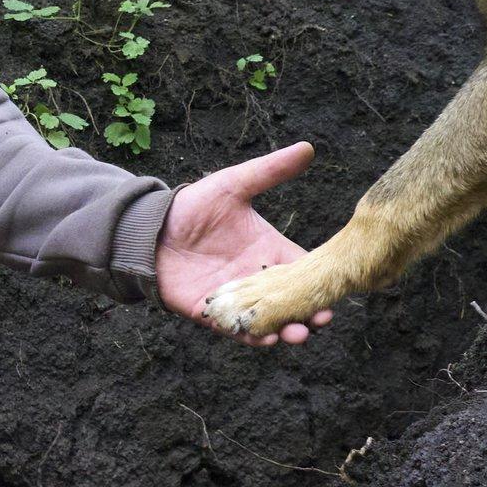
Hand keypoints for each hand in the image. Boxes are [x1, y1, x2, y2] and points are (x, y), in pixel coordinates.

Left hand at [156, 141, 332, 345]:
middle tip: (321, 320)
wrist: (150, 229)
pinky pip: (237, 329)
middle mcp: (257, 277)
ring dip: (285, 330)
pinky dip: (252, 336)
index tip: (336, 289)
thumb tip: (307, 148)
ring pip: (268, 320)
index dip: (320, 280)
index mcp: (269, 250)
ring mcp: (237, 299)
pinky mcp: (213, 313)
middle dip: (308, 313)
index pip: (303, 269)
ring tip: (296, 335)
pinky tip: (265, 339)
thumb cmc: (193, 206)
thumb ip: (269, 171)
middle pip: (291, 301)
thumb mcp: (234, 184)